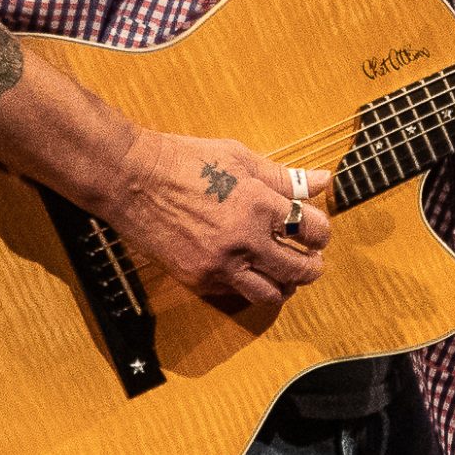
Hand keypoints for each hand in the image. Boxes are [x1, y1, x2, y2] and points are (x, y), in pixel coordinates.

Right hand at [101, 131, 334, 304]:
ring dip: (284, 285)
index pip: (313, 231)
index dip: (321, 232)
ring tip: (283, 271)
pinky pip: (235, 293)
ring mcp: (219, 265)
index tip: (316, 231)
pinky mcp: (197, 279)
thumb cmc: (186, 161)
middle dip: (312, 266)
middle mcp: (243, 241)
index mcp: (259, 205)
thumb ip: (284, 177)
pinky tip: (247, 268)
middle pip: (299, 271)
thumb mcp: (240, 159)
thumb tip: (322, 181)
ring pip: (270, 295)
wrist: (132, 179)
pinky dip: (248, 284)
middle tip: (311, 259)